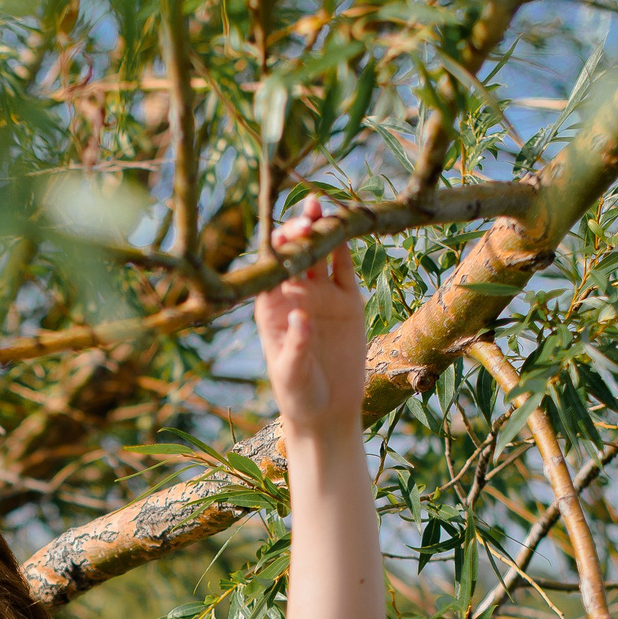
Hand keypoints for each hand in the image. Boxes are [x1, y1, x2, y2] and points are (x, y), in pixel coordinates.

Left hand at [256, 198, 367, 438]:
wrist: (328, 412)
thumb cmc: (299, 396)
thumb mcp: (292, 375)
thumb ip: (296, 346)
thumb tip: (300, 315)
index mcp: (271, 309)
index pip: (269, 271)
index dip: (274, 250)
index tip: (283, 238)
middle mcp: (294, 295)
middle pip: (293, 254)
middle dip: (297, 233)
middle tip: (307, 219)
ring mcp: (321, 295)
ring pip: (319, 253)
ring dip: (319, 230)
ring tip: (321, 206)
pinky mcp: (347, 300)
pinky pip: (345, 266)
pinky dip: (346, 246)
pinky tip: (348, 224)